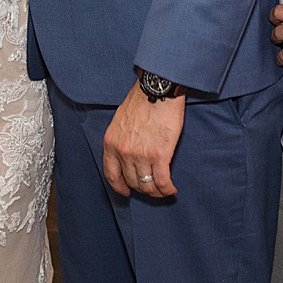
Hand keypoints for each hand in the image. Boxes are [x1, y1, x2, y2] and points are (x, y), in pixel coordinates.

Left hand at [102, 84, 184, 198]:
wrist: (157, 90)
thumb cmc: (142, 100)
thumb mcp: (120, 121)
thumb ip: (121, 139)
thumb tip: (129, 152)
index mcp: (111, 143)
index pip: (111, 174)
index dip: (119, 187)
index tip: (126, 192)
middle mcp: (123, 152)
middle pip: (132, 181)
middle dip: (142, 188)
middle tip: (151, 188)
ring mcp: (141, 156)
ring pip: (147, 185)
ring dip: (156, 191)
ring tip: (163, 190)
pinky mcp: (160, 156)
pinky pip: (162, 182)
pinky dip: (167, 189)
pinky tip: (171, 189)